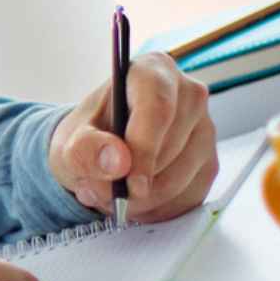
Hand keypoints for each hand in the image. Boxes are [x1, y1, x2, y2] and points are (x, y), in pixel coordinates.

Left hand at [49, 50, 217, 222]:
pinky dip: (158, 209)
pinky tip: (136, 199)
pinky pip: (189, 197)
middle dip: (135, 182)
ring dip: (144, 200)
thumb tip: (118, 162)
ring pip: (182, 178)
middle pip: (171, 147)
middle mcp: (188, 95)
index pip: (157, 109)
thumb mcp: (70, 143)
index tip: (128, 184)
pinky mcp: (209, 163)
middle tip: (101, 192)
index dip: (144, 150)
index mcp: (152, 72)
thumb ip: (86, 149)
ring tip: (113, 193)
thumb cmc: (88, 139)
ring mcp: (205, 130)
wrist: (98, 154)